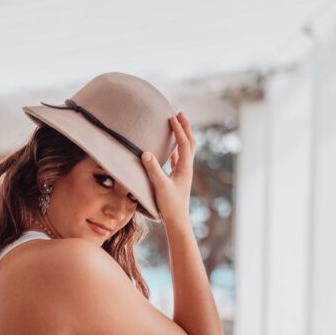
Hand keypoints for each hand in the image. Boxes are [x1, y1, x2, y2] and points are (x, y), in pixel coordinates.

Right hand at [141, 111, 195, 227]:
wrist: (177, 221)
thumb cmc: (170, 206)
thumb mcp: (160, 187)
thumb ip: (153, 170)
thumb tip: (145, 153)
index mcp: (185, 168)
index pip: (184, 144)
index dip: (179, 130)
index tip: (172, 117)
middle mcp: (186, 169)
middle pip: (190, 143)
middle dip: (185, 128)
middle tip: (179, 114)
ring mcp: (183, 173)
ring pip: (185, 150)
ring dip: (182, 136)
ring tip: (176, 125)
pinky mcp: (177, 178)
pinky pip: (178, 159)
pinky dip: (175, 149)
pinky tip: (170, 148)